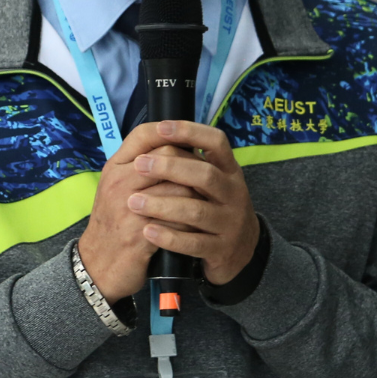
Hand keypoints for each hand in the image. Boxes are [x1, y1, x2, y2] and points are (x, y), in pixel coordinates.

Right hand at [76, 133, 198, 302]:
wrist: (97, 265)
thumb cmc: (113, 224)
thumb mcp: (116, 189)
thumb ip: (138, 167)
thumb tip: (172, 146)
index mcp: (114, 168)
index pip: (144, 135)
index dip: (169, 131)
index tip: (188, 140)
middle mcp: (119, 184)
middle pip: (167, 156)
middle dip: (191, 163)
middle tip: (202, 173)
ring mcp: (129, 209)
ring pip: (179, 186)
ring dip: (197, 192)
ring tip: (204, 198)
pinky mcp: (141, 236)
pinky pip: (180, 219)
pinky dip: (192, 220)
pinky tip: (196, 224)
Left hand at [123, 120, 259, 286]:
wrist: (243, 250)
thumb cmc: (217, 207)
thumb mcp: (215, 181)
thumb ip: (193, 162)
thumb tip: (157, 133)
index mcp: (230, 170)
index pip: (216, 142)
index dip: (190, 132)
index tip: (162, 127)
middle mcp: (233, 193)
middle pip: (205, 175)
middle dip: (170, 168)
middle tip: (139, 165)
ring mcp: (229, 223)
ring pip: (196, 212)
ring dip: (162, 205)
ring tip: (133, 202)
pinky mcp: (221, 249)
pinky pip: (193, 243)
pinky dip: (169, 237)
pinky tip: (147, 231)